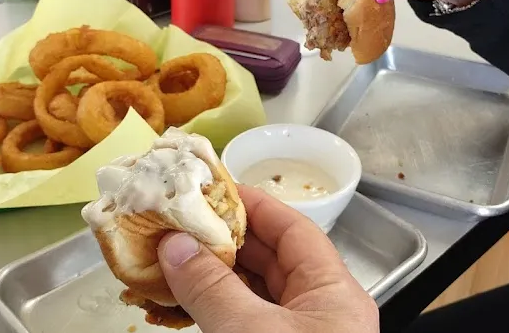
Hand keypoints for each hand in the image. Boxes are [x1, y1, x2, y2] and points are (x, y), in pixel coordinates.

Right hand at [157, 185, 378, 332]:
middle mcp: (323, 312)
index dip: (252, 204)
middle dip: (224, 240)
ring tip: (172, 258)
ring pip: (255, 295)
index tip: (211, 189)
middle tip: (179, 223)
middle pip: (272, 260)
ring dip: (214, 278)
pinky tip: (182, 303)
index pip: (294, 229)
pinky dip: (215, 310)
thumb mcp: (253, 331)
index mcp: (336, 292)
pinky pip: (244, 323)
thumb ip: (212, 288)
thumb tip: (174, 244)